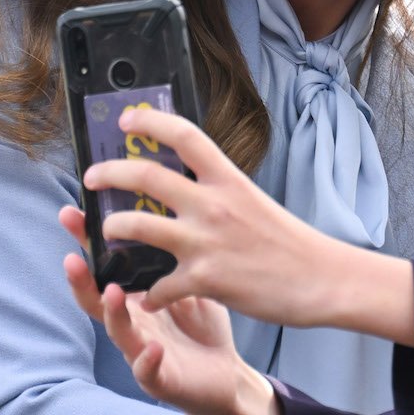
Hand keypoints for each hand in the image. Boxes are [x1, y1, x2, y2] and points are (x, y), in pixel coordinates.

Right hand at [60, 208, 281, 414]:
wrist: (224, 374)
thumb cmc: (201, 324)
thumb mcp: (190, 280)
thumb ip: (175, 250)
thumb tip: (171, 199)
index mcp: (138, 294)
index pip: (105, 265)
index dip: (86, 243)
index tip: (71, 212)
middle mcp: (132, 321)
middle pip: (97, 297)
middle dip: (81, 279)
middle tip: (71, 256)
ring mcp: (141, 349)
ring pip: (118, 333)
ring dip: (113, 314)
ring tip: (113, 292)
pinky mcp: (160, 378)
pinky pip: (148, 371)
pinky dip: (147, 361)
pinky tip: (153, 349)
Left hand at [78, 107, 413, 344]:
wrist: (320, 278)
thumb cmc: (289, 242)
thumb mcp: (253, 201)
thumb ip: (220, 191)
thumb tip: (190, 182)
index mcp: (229, 179)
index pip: (184, 136)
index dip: (150, 121)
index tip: (126, 119)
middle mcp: (214, 204)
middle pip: (147, 175)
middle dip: (110, 172)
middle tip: (93, 176)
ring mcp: (206, 241)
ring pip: (137, 226)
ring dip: (112, 229)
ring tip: (106, 233)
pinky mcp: (205, 279)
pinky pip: (157, 285)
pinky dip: (148, 292)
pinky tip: (149, 295)